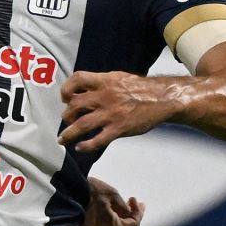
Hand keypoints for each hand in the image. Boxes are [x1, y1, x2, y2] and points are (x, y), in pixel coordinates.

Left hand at [57, 70, 174, 152]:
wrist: (163, 98)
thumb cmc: (140, 88)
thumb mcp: (118, 78)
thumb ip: (100, 83)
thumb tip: (81, 90)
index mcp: (105, 81)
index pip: (77, 79)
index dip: (66, 88)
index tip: (65, 98)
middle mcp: (104, 97)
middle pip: (74, 105)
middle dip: (66, 115)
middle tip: (67, 120)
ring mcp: (111, 114)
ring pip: (81, 125)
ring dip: (68, 134)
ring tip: (62, 140)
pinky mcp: (119, 128)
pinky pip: (98, 140)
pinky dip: (86, 146)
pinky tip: (80, 148)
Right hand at [82, 176, 143, 225]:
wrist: (60, 200)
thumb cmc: (88, 195)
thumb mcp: (109, 194)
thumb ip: (122, 204)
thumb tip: (128, 211)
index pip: (133, 225)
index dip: (138, 212)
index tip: (134, 199)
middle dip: (131, 216)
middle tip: (132, 203)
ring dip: (121, 217)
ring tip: (121, 204)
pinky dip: (112, 219)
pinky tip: (109, 209)